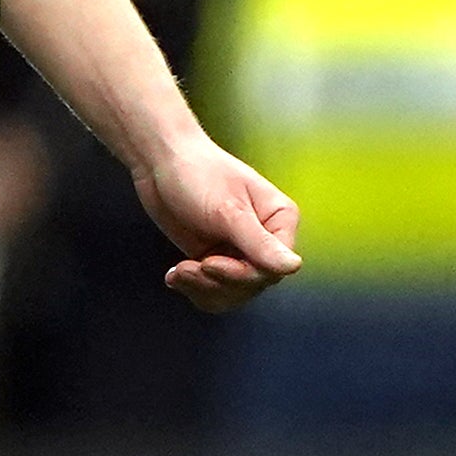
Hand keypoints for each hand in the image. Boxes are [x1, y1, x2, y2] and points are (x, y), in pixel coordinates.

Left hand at [133, 138, 301, 313]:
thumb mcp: (229, 211)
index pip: (273, 268)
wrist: (160, 161)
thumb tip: (294, 266)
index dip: (242, 274)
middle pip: (253, 285)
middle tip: (189, 267)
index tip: (209, 263)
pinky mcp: (216, 258)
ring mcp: (239, 250)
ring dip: (202, 288)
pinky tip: (175, 275)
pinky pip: (212, 290)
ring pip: (232, 293)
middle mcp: (265, 239)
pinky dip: (193, 288)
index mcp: (280, 220)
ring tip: (178, 272)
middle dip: (218, 282)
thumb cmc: (198, 173)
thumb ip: (260, 242)